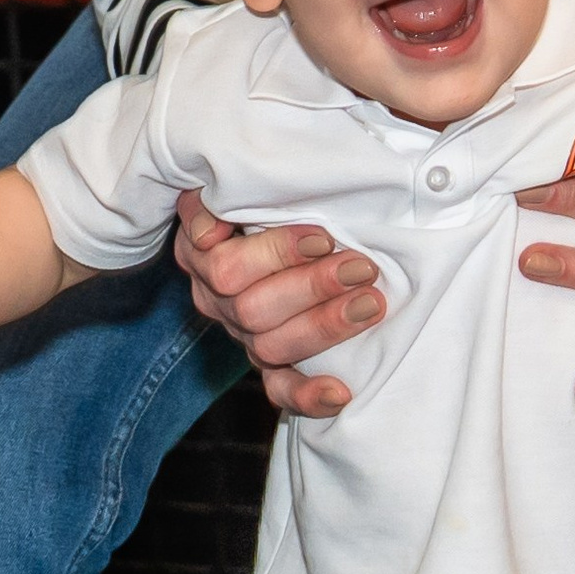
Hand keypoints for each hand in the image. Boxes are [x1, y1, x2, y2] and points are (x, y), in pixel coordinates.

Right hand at [176, 191, 386, 419]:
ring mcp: (242, 333)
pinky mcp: (268, 362)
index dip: (276, 255)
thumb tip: (212, 223)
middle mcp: (218, 298)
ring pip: (270, 346)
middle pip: (252, 308)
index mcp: (203, 253)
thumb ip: (217, 191)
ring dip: (324, 326)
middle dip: (313, 287)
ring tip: (371, 303)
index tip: (325, 236)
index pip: (227, 266)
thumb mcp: (233, 178)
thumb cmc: (260, 190)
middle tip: (362, 268)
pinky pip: (279, 388)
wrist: (270, 217)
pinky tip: (341, 392)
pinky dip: (309, 395)